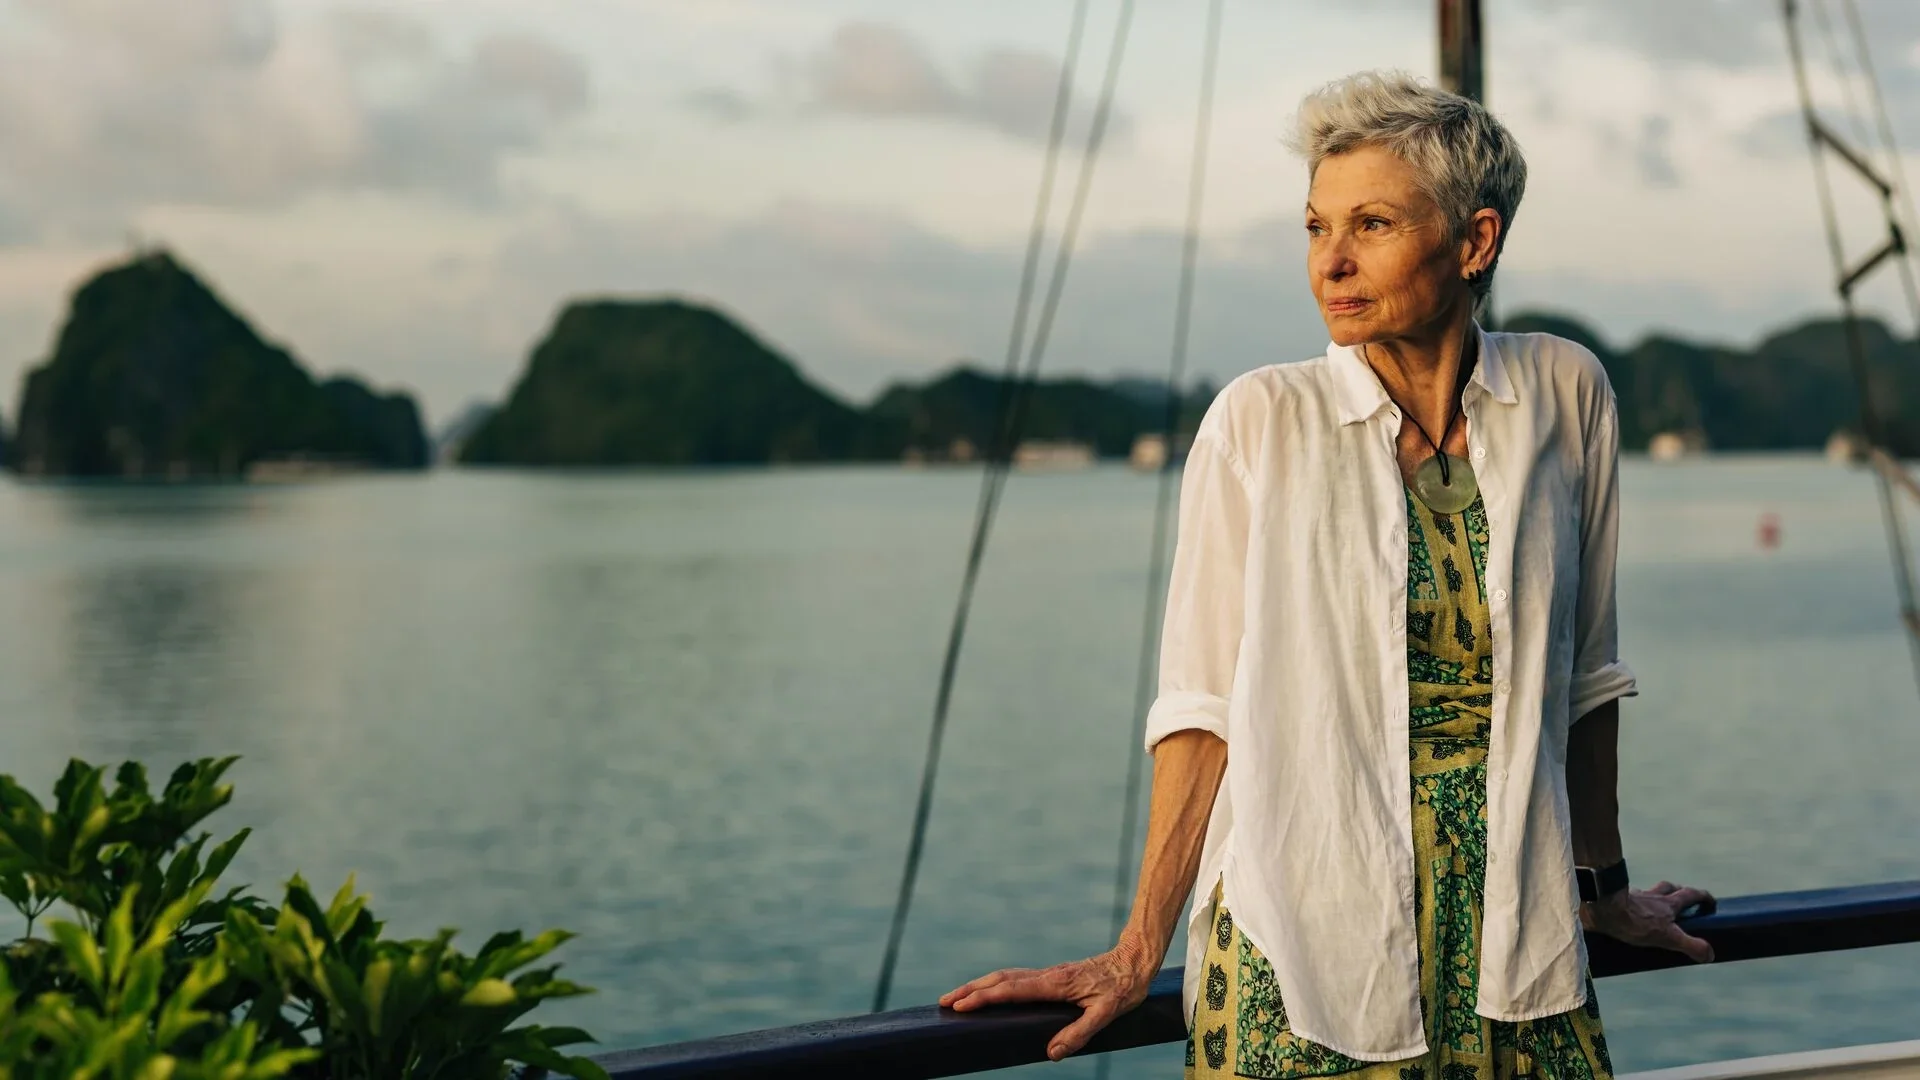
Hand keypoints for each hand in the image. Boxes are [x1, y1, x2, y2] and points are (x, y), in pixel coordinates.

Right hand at [938, 938, 1155, 1061]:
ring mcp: (1047, 974)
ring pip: (1005, 976)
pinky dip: (994, 983)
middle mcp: (1046, 976)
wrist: (1135, 960)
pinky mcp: (1051, 975)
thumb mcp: (1107, 1014)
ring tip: (957, 997)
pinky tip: (989, 991)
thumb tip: (1051, 1054)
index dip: (983, 998)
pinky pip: (1015, 977)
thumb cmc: (1123, 988)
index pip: (1011, 991)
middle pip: (999, 980)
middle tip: (943, 1002)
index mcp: (1055, 984)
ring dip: (979, 985)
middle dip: (970, 990)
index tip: (960, 1005)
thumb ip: (1080, 1033)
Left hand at [1581, 879, 1715, 962]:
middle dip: (1679, 891)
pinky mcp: (1617, 900)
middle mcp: (1653, 896)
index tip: (1710, 900)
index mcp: (1668, 903)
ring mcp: (1634, 896)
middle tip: (1682, 898)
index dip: (1703, 896)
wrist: (1603, 909)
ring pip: (1648, 891)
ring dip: (1654, 895)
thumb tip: (1710, 955)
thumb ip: (1691, 945)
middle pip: (1669, 887)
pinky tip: (1627, 910)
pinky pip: (1627, 899)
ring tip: (1654, 905)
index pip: (1691, 894)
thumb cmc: (1636, 922)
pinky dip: (1632, 902)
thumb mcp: (1669, 937)